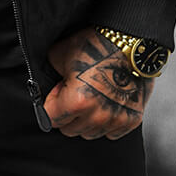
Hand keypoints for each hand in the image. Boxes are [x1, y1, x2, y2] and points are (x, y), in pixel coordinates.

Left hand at [43, 26, 154, 140]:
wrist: (131, 42)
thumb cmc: (96, 45)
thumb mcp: (60, 54)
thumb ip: (49, 74)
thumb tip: (43, 85)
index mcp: (76, 102)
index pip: (51, 119)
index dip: (52, 102)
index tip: (59, 90)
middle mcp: (96, 116)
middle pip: (69, 130)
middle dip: (67, 113)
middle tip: (74, 91)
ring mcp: (115, 119)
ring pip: (90, 134)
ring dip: (86, 119)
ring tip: (91, 95)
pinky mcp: (131, 119)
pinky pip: (111, 133)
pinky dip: (106, 122)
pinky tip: (106, 102)